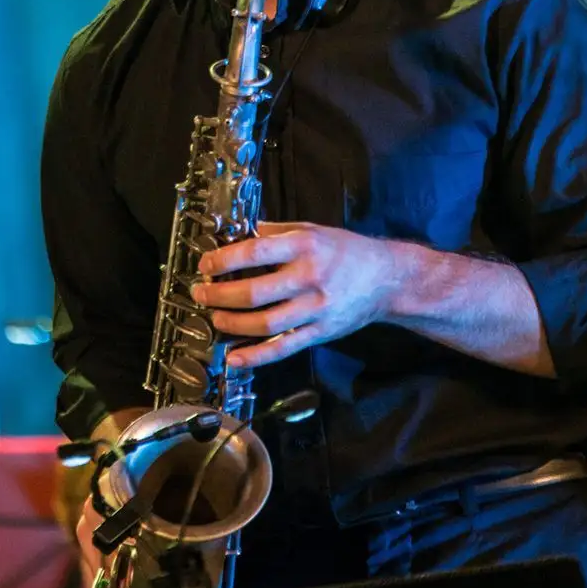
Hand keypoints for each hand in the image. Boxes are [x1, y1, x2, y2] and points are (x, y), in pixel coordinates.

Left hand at [192, 220, 396, 371]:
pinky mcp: (320, 332)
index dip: (225, 260)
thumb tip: (238, 234)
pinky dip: (256, 356)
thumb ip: (275, 233)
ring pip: (265, 323)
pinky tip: (234, 358)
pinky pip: (283, 347)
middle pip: (254, 292)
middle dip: (220, 295)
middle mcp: (308, 277)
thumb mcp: (312, 229)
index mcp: (304, 246)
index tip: (205, 265)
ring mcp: (315, 309)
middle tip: (200, 294)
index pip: (256, 252)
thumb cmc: (345, 250)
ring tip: (214, 319)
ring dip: (232, 324)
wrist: (387, 279)